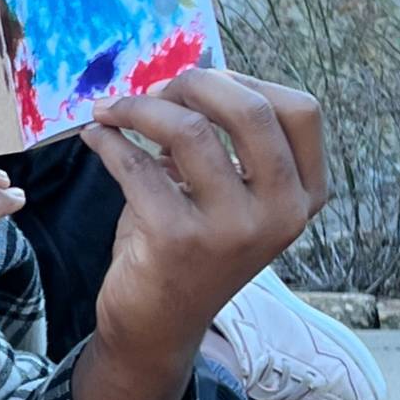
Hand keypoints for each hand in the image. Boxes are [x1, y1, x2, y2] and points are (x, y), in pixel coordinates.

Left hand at [80, 70, 327, 373]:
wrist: (157, 324)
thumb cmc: (191, 243)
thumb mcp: (230, 193)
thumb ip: (228, 140)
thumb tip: (189, 75)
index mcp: (303, 195)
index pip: (300, 109)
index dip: (245, 82)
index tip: (200, 87)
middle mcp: (281, 213)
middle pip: (250, 109)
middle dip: (194, 83)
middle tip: (154, 91)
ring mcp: (233, 230)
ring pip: (189, 130)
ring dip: (139, 108)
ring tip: (112, 111)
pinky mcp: (178, 240)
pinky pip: (137, 164)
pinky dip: (108, 142)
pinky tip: (96, 138)